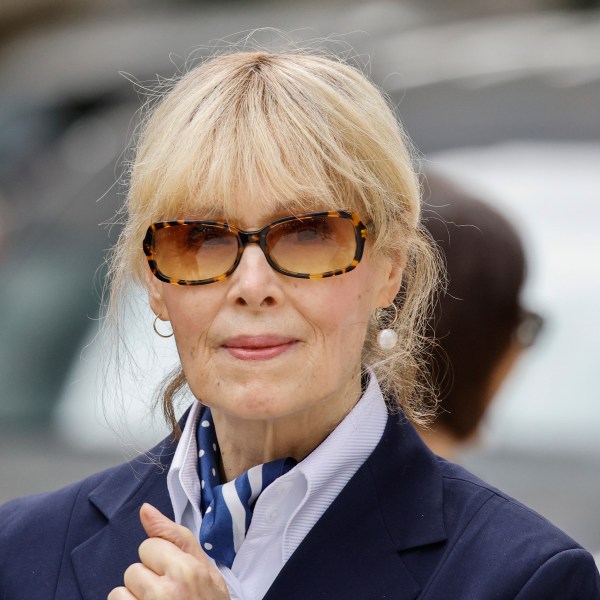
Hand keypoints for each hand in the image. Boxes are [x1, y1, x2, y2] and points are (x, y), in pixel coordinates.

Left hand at [108, 503, 229, 599]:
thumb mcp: (205, 570)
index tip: (174, 576)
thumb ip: (175, 536)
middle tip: (168, 597)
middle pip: (134, 568)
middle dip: (147, 580)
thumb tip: (145, 510)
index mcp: (187, 570)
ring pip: (120, 591)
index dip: (161, 560)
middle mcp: (166, 592)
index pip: (150, 546)